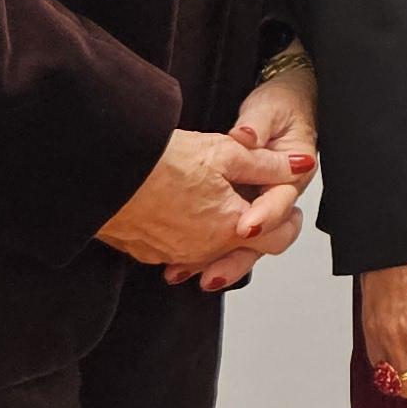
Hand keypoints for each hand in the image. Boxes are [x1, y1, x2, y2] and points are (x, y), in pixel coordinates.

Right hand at [98, 126, 305, 285]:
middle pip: (244, 249)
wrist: (107, 170)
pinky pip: (179, 251)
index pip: (278, 239)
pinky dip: (188, 235)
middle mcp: (205, 251)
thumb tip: (299, 167)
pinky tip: (184, 212)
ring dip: (220, 232)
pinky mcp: (148, 252)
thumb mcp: (227, 152)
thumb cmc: (164, 161)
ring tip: (218, 203)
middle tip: (256, 206)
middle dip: (255, 229)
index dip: (288, 220)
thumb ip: (268, 164)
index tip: (287, 205)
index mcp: (232, 228)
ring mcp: (174, 255)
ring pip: (210, 252)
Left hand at [183, 63, 323, 288]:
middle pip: (265, 237)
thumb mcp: (268, 109)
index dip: (264, 216)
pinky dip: (206, 252)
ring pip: (244, 245)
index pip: (281, 201)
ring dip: (219, 262)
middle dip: (238, 258)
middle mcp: (277, 197)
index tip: (243, 227)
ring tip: (192, 275)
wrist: (282, 106)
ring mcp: (259, 206)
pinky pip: (226, 237)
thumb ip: (257, 125)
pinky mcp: (241, 209)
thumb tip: (247, 137)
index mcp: (293, 175)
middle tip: (214, 273)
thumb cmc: (281, 107)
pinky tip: (183, 262)